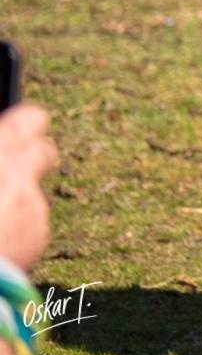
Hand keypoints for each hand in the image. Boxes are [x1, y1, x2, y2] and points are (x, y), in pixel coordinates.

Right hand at [0, 104, 56, 271]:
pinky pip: (29, 226)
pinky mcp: (37, 235)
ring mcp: (32, 205)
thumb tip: (3, 155)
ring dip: (15, 201)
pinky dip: (14, 231)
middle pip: (45, 151)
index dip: (26, 124)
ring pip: (31, 193)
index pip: (29, 119)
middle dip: (33, 156)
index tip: (20, 128)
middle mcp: (20, 174)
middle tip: (12, 167)